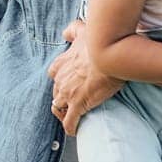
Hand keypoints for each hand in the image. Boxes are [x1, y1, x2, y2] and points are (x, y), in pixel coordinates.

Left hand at [46, 20, 122, 135]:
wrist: (107, 53)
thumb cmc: (98, 42)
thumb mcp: (83, 30)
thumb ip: (73, 30)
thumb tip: (66, 32)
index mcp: (61, 62)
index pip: (54, 74)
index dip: (60, 79)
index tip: (67, 82)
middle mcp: (61, 78)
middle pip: (55, 92)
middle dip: (61, 97)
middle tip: (71, 102)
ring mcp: (68, 93)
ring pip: (59, 108)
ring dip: (63, 112)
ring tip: (71, 116)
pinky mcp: (77, 104)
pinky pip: (69, 121)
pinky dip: (70, 127)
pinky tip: (73, 131)